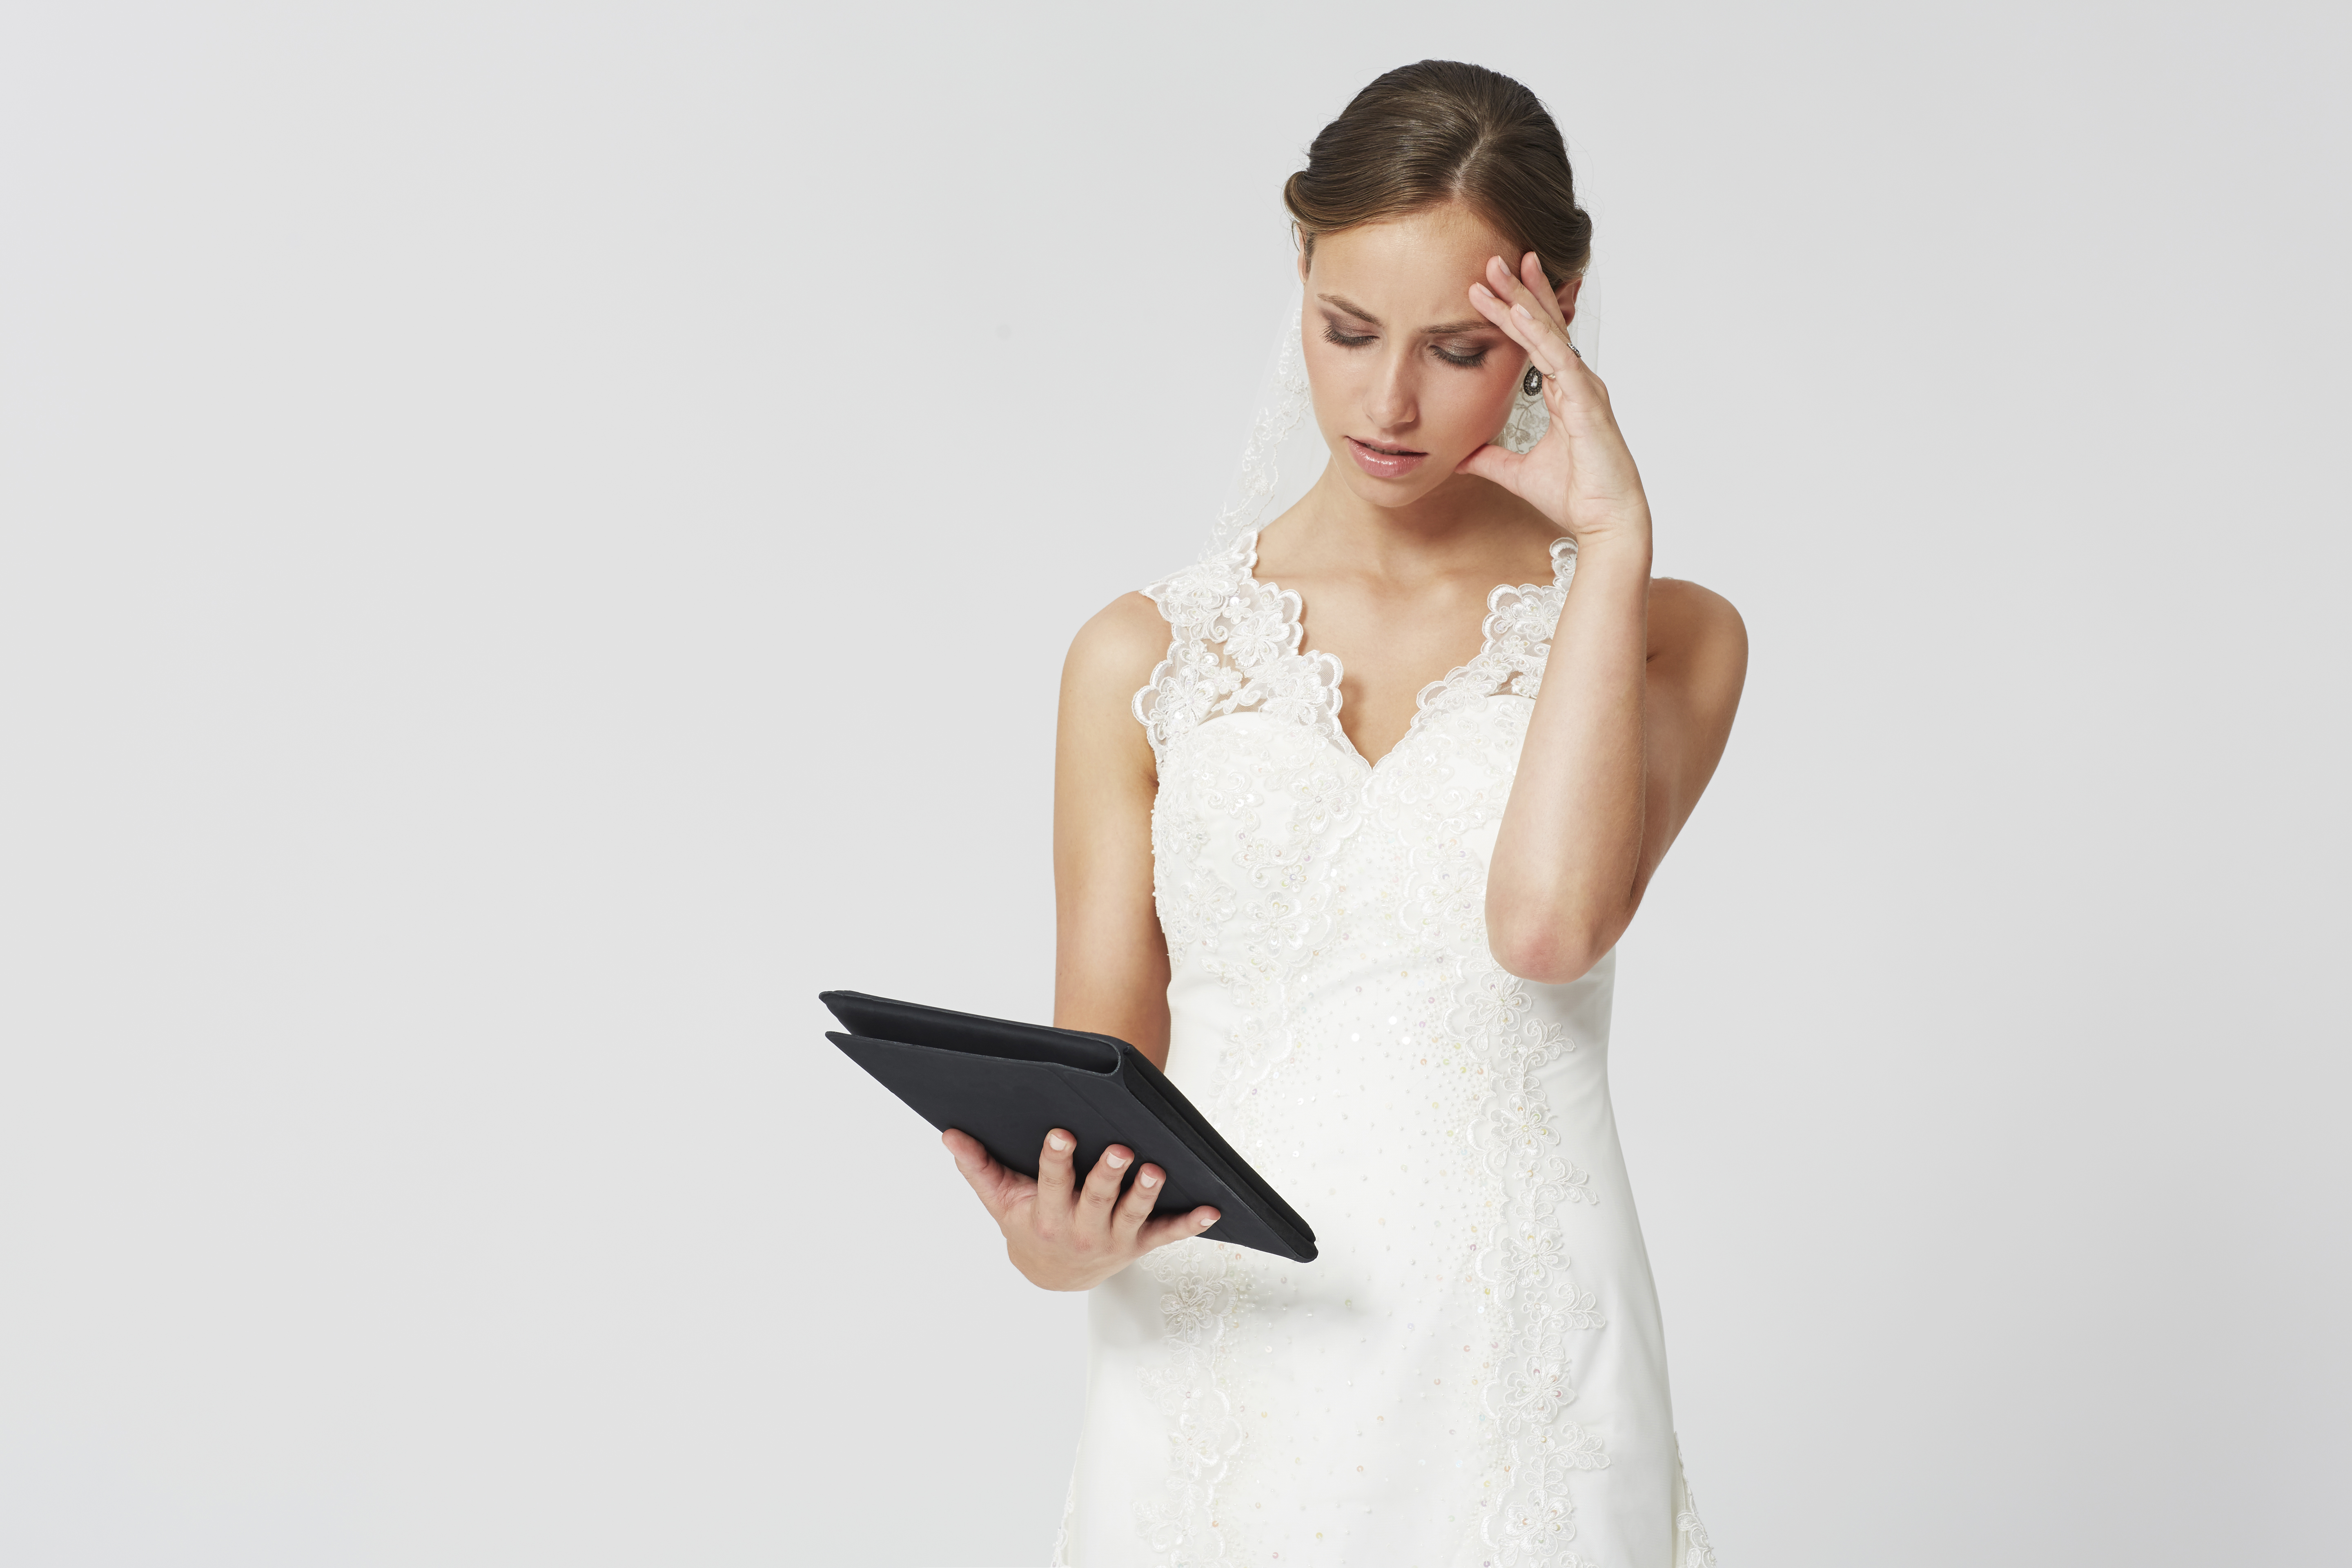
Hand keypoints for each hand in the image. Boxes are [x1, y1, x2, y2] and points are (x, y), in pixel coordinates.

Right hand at [942, 1126, 1219, 1290]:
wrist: (1053, 1274)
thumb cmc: (1028, 1226)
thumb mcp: (1000, 1201)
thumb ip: (977, 1167)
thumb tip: (950, 1133)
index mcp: (1047, 1216)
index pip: (1052, 1183)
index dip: (1057, 1160)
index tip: (1063, 1134)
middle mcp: (1082, 1230)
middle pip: (1097, 1199)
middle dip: (1108, 1175)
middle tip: (1119, 1150)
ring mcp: (1115, 1238)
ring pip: (1135, 1214)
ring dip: (1147, 1193)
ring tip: (1156, 1169)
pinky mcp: (1140, 1244)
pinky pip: (1168, 1234)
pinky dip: (1190, 1224)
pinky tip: (1212, 1210)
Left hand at [1459, 251, 1651, 549]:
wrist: (1605, 522)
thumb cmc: (1575, 496)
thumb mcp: (1516, 473)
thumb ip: (1489, 459)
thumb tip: (1459, 456)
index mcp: (1565, 392)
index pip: (1535, 341)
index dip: (1512, 312)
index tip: (1487, 287)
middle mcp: (1577, 383)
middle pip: (1544, 325)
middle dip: (1519, 290)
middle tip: (1493, 258)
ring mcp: (1585, 389)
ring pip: (1550, 334)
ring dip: (1524, 301)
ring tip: (1501, 270)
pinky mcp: (1587, 403)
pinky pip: (1559, 360)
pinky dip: (1539, 335)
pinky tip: (1519, 314)